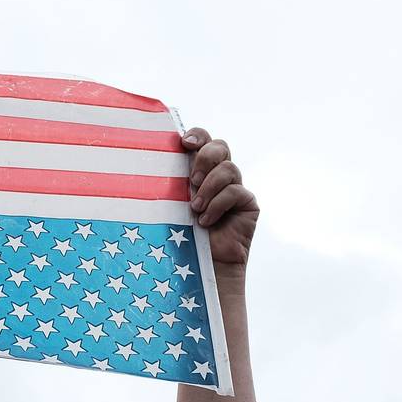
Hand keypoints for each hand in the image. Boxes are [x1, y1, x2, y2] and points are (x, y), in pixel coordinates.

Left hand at [181, 129, 258, 267]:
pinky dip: (219, 204)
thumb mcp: (171, 204)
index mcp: (198, 170)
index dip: (197, 135)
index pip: (203, 140)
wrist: (201, 266)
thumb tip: (153, 160)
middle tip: (192, 179)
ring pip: (229, 168)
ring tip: (195, 208)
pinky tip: (206, 221)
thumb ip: (171, 182)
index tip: (184, 143)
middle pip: (220, 146)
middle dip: (205, 157)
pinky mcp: (248, 204)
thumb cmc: (180, 236)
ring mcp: (235, 189)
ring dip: (209, 187)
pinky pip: (237, 192)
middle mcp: (218, 176)